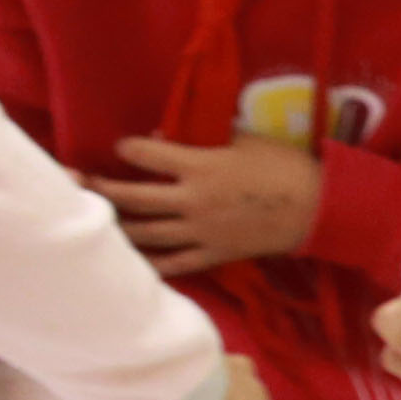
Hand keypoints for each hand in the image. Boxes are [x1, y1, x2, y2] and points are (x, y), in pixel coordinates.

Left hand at [85, 136, 322, 273]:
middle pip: (132, 197)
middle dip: (101, 187)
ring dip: (115, 224)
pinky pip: (173, 263)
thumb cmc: (286, 167)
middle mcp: (192, 201)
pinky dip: (149, 263)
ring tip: (95, 217)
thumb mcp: (246, 140)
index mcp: (200, 167)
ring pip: (144, 232)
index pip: (145, 154)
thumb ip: (202, 138)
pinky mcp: (213, 254)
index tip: (122, 146)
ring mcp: (200, 232)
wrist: (320, 210)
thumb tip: (163, 136)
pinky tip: (129, 260)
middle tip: (79, 181)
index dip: (127, 147)